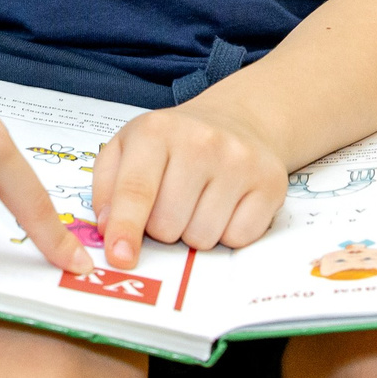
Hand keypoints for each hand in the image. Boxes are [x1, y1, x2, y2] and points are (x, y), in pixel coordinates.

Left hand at [93, 96, 287, 268]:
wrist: (235, 121)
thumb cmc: (173, 142)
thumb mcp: (127, 147)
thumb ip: (107, 186)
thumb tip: (109, 228)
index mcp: (156, 131)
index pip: (136, 190)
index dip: (126, 229)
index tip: (120, 257)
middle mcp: (200, 141)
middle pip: (168, 224)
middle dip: (161, 227)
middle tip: (169, 202)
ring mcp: (239, 161)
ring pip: (202, 237)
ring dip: (193, 232)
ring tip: (197, 202)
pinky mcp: (269, 182)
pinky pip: (239, 238)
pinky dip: (227, 233)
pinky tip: (224, 206)